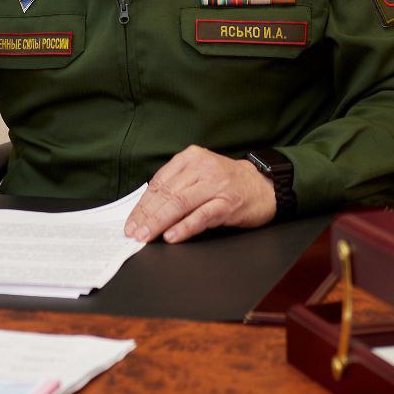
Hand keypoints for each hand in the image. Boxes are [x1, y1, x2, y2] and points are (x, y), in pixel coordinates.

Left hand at [123, 145, 276, 243]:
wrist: (263, 185)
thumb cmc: (227, 182)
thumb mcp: (200, 174)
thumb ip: (177, 185)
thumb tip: (147, 209)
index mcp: (191, 158)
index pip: (159, 182)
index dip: (142, 204)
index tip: (131, 221)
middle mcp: (202, 167)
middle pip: (167, 193)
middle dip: (147, 216)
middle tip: (133, 233)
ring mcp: (216, 185)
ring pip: (180, 204)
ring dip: (159, 222)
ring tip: (146, 236)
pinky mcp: (228, 203)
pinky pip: (202, 216)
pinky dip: (184, 227)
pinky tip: (172, 236)